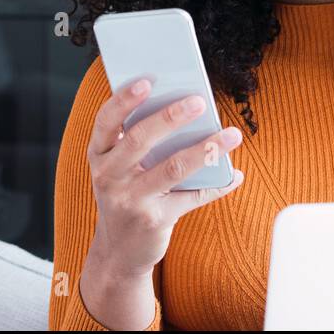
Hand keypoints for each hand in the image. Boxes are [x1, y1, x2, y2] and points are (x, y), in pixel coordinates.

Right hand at [85, 76, 244, 279]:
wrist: (119, 252)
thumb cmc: (126, 194)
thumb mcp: (121, 168)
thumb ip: (140, 140)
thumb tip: (188, 107)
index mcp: (99, 154)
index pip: (106, 120)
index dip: (124, 99)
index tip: (147, 80)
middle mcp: (109, 176)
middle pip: (140, 140)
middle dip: (171, 117)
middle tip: (199, 101)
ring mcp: (129, 200)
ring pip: (171, 168)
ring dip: (205, 149)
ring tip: (231, 134)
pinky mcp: (153, 220)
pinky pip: (191, 197)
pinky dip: (217, 185)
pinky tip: (234, 175)